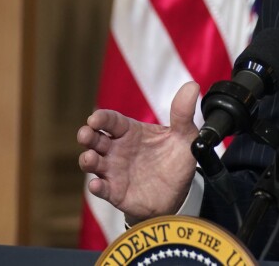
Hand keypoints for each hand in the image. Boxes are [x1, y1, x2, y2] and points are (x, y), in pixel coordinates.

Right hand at [77, 81, 200, 222]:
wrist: (179, 192)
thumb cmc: (176, 160)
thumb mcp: (184, 136)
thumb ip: (183, 113)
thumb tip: (192, 86)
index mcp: (131, 132)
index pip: (111, 121)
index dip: (101, 118)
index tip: (95, 118)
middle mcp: (118, 150)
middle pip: (95, 139)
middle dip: (87, 135)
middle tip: (86, 133)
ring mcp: (114, 171)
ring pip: (93, 163)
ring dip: (88, 160)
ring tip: (91, 158)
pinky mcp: (116, 192)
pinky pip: (102, 189)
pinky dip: (97, 187)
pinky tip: (97, 185)